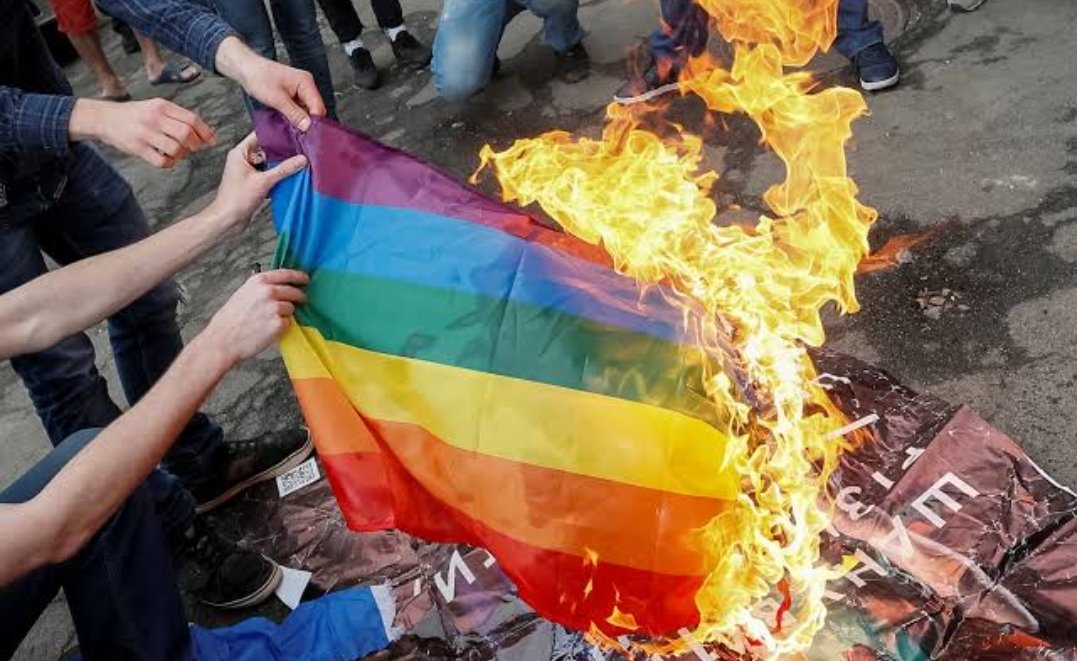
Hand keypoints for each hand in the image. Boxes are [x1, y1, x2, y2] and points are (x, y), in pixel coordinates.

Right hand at [69, 98, 214, 167]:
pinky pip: (162, 161)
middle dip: (196, 144)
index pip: (191, 119)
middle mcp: (154, 118)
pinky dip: (170, 163)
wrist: (105, 118)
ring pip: (176, 148)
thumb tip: (203, 133)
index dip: (205, 132)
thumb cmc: (136, 114)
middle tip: (195, 148)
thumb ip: (176, 116)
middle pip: (186, 134)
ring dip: (182, 154)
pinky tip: (168, 158)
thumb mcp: (155, 107)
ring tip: (179, 152)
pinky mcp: (137, 148)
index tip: (212, 141)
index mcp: (161, 106)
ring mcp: (145, 133)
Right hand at [202, 270, 309, 365]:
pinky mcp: (279, 323)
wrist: (223, 339)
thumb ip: (262, 288)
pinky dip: (282, 326)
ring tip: (269, 321)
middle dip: (299, 297)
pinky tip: (268, 329)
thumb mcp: (244, 293)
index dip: (299, 276)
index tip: (305, 279)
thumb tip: (280, 287)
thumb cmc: (231, 319)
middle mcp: (269, 291)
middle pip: (294, 292)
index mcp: (259, 281)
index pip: (286, 274)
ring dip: (286, 314)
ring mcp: (275, 307)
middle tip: (299, 302)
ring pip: (292, 308)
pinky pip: (288, 323)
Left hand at [208, 133, 307, 234]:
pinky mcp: (253, 182)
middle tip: (299, 150)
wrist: (228, 219)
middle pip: (266, 150)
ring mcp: (248, 171)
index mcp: (240, 153)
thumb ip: (284, 170)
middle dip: (281, 152)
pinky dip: (277, 176)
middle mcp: (243, 159)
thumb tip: (301, 160)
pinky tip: (290, 177)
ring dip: (280, 166)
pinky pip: (268, 174)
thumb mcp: (264, 181)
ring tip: (297, 163)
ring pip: (268, 163)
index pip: (259, 136)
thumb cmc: (237, 198)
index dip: (275, 134)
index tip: (291, 133)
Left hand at [215, 37, 325, 130]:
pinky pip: (299, 108)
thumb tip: (307, 127)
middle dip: (308, 122)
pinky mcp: (294, 93)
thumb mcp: (277, 99)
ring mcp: (300, 89)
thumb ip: (294, 114)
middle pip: (314, 109)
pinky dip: (294, 116)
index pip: (318, 107)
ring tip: (291, 128)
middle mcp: (306, 85)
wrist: (246, 68)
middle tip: (299, 135)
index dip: (314, 122)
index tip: (308, 135)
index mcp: (306, 82)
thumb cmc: (259, 78)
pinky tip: (288, 122)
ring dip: (300, 120)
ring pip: (307, 110)